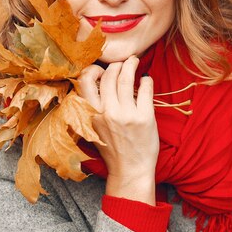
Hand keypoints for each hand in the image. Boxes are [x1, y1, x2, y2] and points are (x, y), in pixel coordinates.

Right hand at [78, 56, 158, 203]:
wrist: (130, 169)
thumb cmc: (113, 148)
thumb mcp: (94, 128)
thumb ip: (93, 107)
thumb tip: (99, 81)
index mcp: (90, 114)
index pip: (84, 80)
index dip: (93, 69)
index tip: (102, 69)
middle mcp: (106, 112)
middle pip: (109, 75)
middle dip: (117, 64)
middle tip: (124, 62)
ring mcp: (126, 114)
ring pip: (127, 78)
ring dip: (132, 65)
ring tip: (135, 61)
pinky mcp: (144, 117)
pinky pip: (145, 89)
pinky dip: (147, 80)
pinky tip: (146, 80)